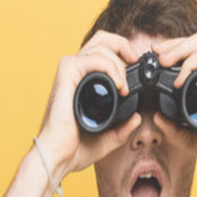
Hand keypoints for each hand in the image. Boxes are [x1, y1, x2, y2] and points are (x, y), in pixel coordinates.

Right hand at [35, 30, 143, 178]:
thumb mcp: (107, 138)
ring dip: (120, 61)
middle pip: (102, 39)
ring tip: (125, 85)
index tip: (138, 70)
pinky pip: (92, 58)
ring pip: (100, 45)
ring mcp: (70, 72)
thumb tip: (138, 118)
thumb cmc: (73, 149)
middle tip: (137, 62)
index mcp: (83, 82)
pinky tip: (119, 85)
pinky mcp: (67, 74)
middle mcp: (76, 73)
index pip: (103, 52)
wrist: (58, 157)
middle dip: (124, 45)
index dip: (123, 53)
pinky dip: (110, 67)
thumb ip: (123, 129)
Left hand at [150, 32, 196, 172]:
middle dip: (172, 43)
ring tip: (161, 61)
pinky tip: (178, 80)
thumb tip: (156, 117)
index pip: (194, 51)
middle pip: (196, 40)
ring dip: (178, 48)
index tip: (156, 57)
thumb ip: (171, 127)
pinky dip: (190, 63)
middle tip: (155, 53)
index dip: (174, 49)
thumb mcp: (188, 136)